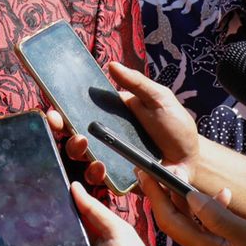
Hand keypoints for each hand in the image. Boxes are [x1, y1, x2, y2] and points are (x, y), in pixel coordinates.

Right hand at [60, 62, 201, 189]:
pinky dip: (97, 174)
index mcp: (110, 117)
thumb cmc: (175, 125)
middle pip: (73, 137)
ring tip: (85, 145)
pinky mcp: (121, 180)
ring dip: (77, 151)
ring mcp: (111, 161)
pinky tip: (102, 166)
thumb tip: (112, 65)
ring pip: (82, 159)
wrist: (193, 157)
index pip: (77, 114)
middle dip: (62, 133)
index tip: (52, 110)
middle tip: (67, 128)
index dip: (60, 113)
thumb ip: (137, 83)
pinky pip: (102, 180)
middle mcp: (105, 139)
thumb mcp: (159, 98)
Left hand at [146, 174, 245, 245]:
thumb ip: (219, 217)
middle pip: (176, 222)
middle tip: (153, 168)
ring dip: (186, 200)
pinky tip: (222, 196)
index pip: (171, 221)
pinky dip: (208, 211)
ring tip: (182, 175)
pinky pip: (209, 230)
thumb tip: (190, 197)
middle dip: (164, 195)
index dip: (156, 194)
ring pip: (192, 225)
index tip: (144, 171)